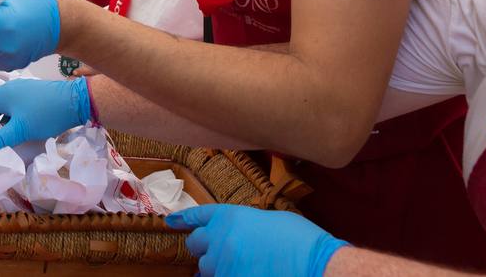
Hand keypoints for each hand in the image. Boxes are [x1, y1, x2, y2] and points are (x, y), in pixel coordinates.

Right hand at [0, 78, 91, 155]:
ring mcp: (20, 93)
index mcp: (2, 96)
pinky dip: (0, 116)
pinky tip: (2, 126)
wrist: (74, 101)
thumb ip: (0, 139)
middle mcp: (8, 91)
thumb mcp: (21, 130)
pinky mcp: (29, 97)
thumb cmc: (45, 113)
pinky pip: (8, 107)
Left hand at [165, 205, 348, 276]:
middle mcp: (219, 238)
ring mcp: (223, 265)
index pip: (198, 216)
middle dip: (204, 249)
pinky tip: (237, 274)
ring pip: (206, 269)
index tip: (170, 222)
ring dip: (216, 269)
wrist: (315, 264)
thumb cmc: (300, 240)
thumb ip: (244, 225)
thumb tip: (238, 236)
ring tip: (236, 267)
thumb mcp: (268, 220)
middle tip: (218, 253)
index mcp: (229, 216)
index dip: (183, 220)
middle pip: (196, 245)